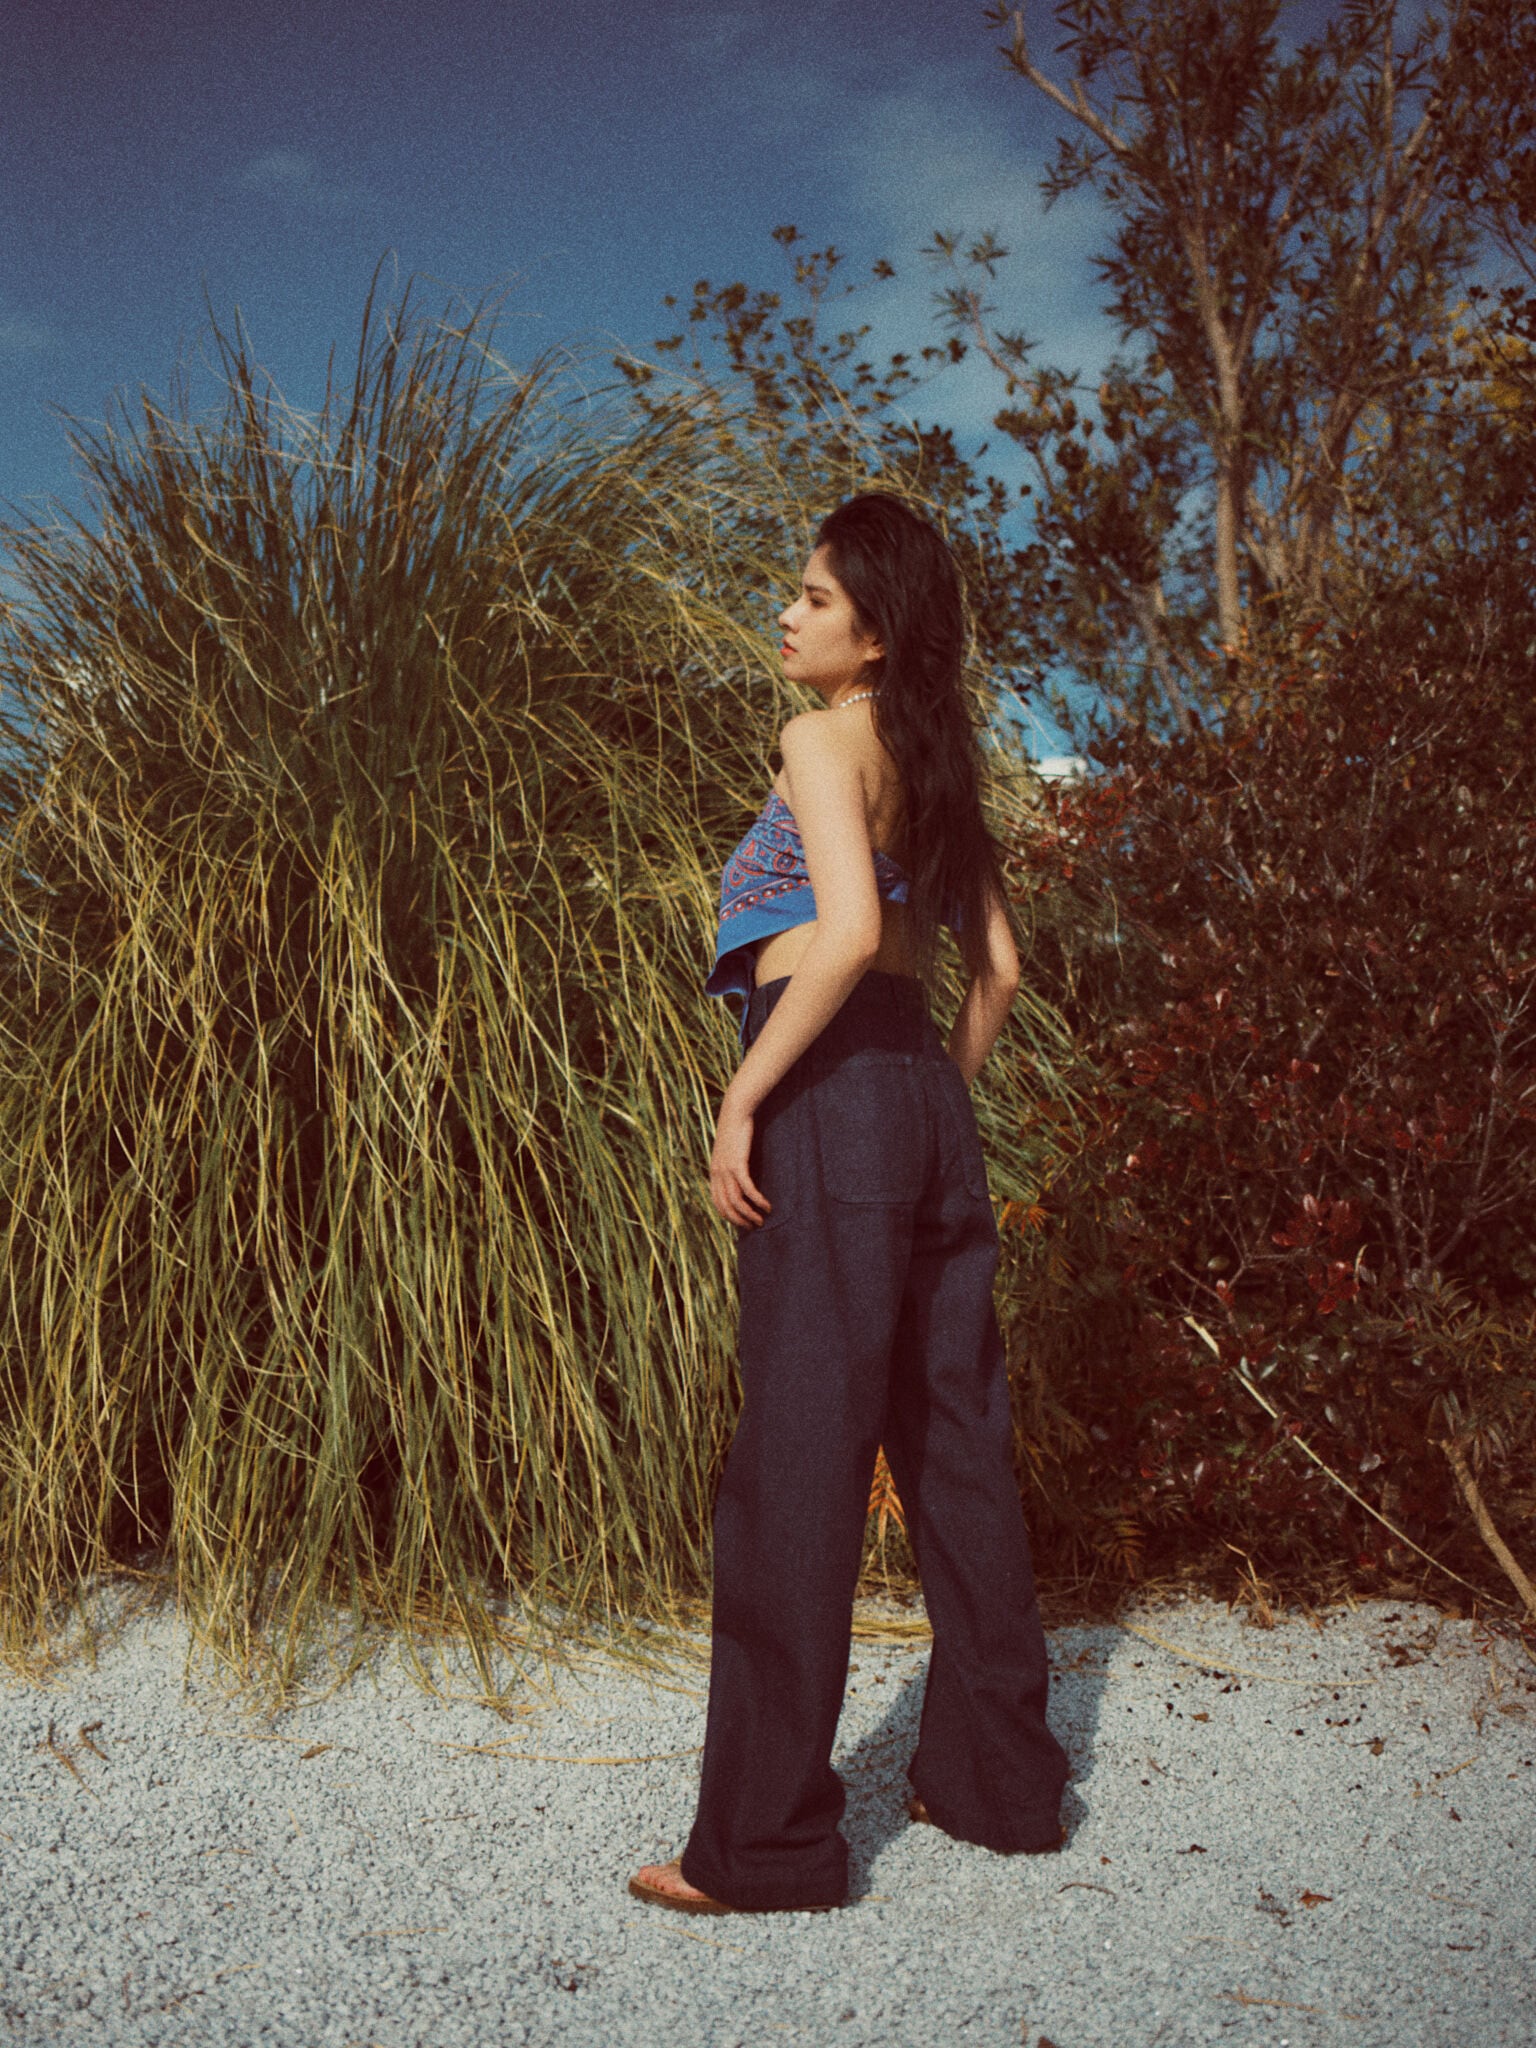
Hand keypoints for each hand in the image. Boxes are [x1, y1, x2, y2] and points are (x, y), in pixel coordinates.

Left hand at [709, 1088, 771, 1228]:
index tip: (742, 1223)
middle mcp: (717, 1174)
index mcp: (713, 1172)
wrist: (735, 1111)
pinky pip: (747, 1189)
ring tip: (762, 1220)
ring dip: (749, 1214)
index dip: (729, 1217)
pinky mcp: (737, 1164)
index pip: (717, 1203)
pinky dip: (757, 1200)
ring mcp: (725, 1170)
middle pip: (726, 1207)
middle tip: (754, 1226)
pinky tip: (767, 1205)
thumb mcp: (729, 1150)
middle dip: (740, 1220)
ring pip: (736, 1202)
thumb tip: (739, 1177)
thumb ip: (731, 1164)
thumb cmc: (736, 1130)